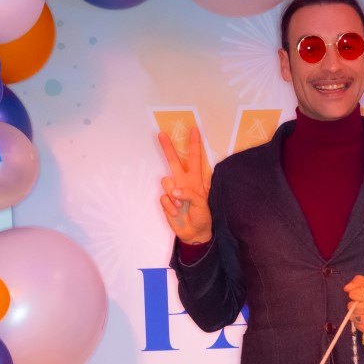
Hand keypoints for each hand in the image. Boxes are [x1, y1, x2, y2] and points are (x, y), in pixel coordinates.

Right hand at [158, 126, 211, 244]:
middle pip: (173, 161)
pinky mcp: (166, 201)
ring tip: (182, 206)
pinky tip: (177, 212)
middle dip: (167, 148)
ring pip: (166, 182)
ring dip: (174, 196)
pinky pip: (163, 198)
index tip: (194, 130)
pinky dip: (170, 207)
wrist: (194, 233)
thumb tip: (175, 191)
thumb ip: (190, 194)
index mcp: (195, 181)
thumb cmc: (202, 217)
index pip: (195, 159)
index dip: (194, 145)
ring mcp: (173, 191)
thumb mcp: (202, 205)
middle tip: (161, 134)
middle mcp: (183, 183)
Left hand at [344, 275, 363, 338]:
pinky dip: (359, 322)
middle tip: (363, 305)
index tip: (359, 296)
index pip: (353, 293)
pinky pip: (357, 325)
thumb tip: (346, 288)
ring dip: (356, 314)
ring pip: (352, 316)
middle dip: (354, 305)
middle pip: (351, 306)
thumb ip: (360, 282)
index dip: (354, 294)